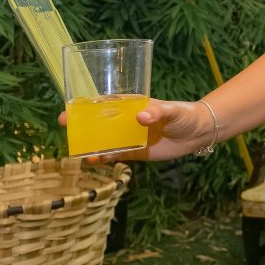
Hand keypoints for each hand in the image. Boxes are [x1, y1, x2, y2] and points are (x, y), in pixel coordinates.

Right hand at [59, 99, 212, 162]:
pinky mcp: (136, 152)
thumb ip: (158, 112)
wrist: (198, 133)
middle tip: (65, 126)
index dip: (87, 105)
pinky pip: (116, 155)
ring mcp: (130, 137)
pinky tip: (93, 161)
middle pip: (99, 122)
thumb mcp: (172, 111)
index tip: (70, 107)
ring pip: (104, 140)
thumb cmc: (184, 114)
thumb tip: (141, 117)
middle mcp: (127, 121)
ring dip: (90, 144)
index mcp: (133, 106)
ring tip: (76, 149)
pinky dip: (104, 158)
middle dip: (81, 124)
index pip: (106, 103)